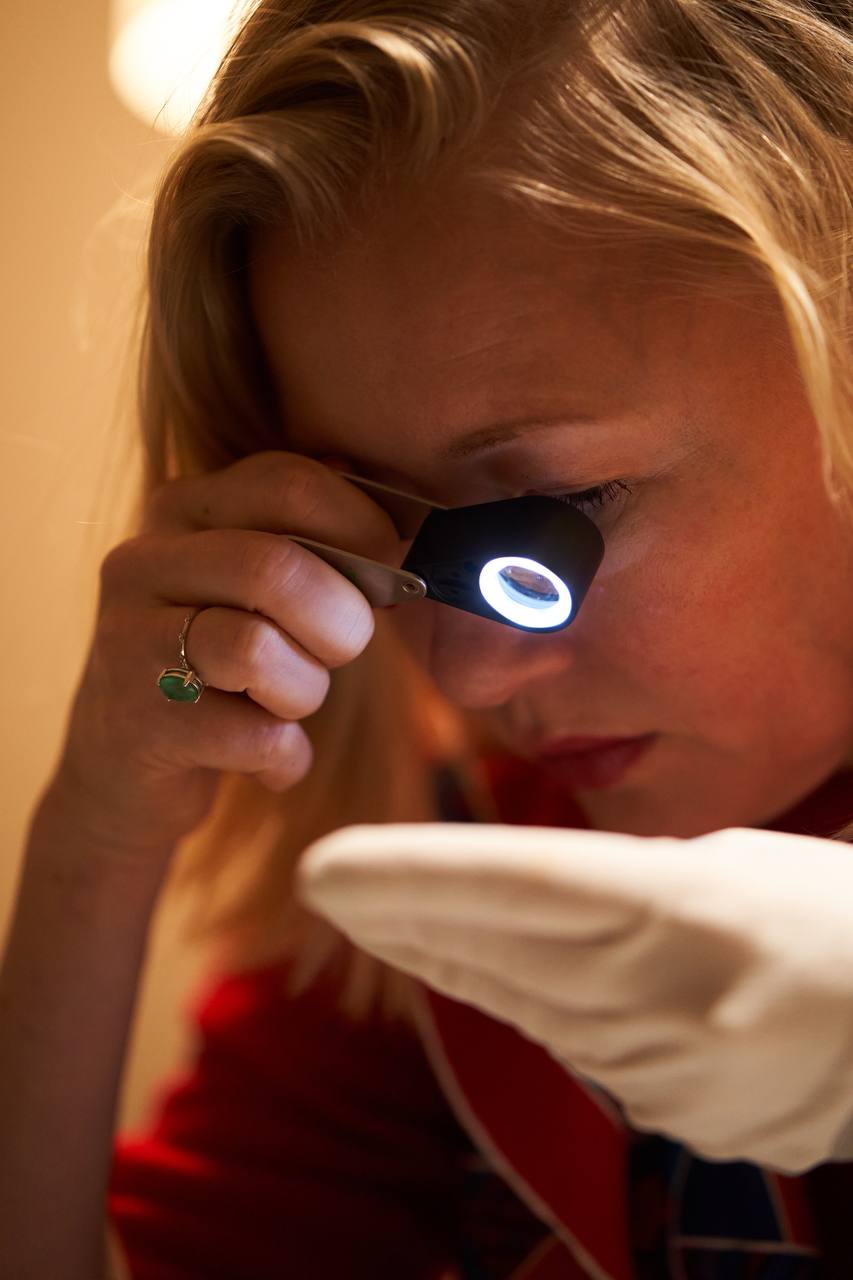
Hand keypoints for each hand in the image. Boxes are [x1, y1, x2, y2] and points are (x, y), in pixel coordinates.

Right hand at [55, 451, 403, 858]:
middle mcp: (144, 563)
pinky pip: (256, 736)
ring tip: (285, 707)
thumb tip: (411, 526)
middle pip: (277, 567)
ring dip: (305, 692)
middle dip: (341, 622)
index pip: (288, 483)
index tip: (392, 569)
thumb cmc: (223, 670)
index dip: (363, 526)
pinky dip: (285, 757)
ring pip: (258, 650)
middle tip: (340, 651)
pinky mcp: (138, 722)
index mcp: (182, 511)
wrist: (125, 770)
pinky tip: (266, 759)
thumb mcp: (257, 592)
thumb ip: (317, 544)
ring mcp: (129, 641)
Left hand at [296, 820, 852, 1172]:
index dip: (412, 878)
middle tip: (329, 885)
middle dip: (400, 916)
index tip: (325, 869)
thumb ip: (619, 886)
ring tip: (381, 918)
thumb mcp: (727, 862)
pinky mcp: (681, 1115)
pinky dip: (523, 1002)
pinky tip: (486, 971)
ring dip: (446, 957)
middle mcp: (668, 999)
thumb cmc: (831, 911)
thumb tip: (517, 908)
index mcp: (690, 910)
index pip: (517, 887)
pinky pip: (576, 1047)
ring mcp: (672, 1072)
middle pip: (499, 952)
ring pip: (525, 1003)